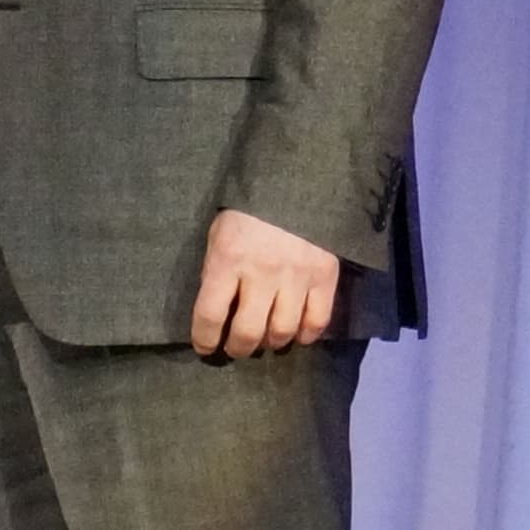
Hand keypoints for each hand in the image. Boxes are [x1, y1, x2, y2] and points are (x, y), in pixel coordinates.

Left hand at [189, 209, 341, 361]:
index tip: (205, 347)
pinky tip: (297, 334)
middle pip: (248, 332)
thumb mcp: (219, 234)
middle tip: (237, 348)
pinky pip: (317, 320)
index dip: (204, 339)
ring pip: (282, 331)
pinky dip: (306, 335)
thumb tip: (217, 310)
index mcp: (227, 259)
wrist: (297, 181)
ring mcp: (296, 276)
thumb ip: (217, 270)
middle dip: (238, 348)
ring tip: (267, 339)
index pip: (209, 315)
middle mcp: (261, 272)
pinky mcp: (325, 275)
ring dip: (271, 343)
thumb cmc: (249, 211)